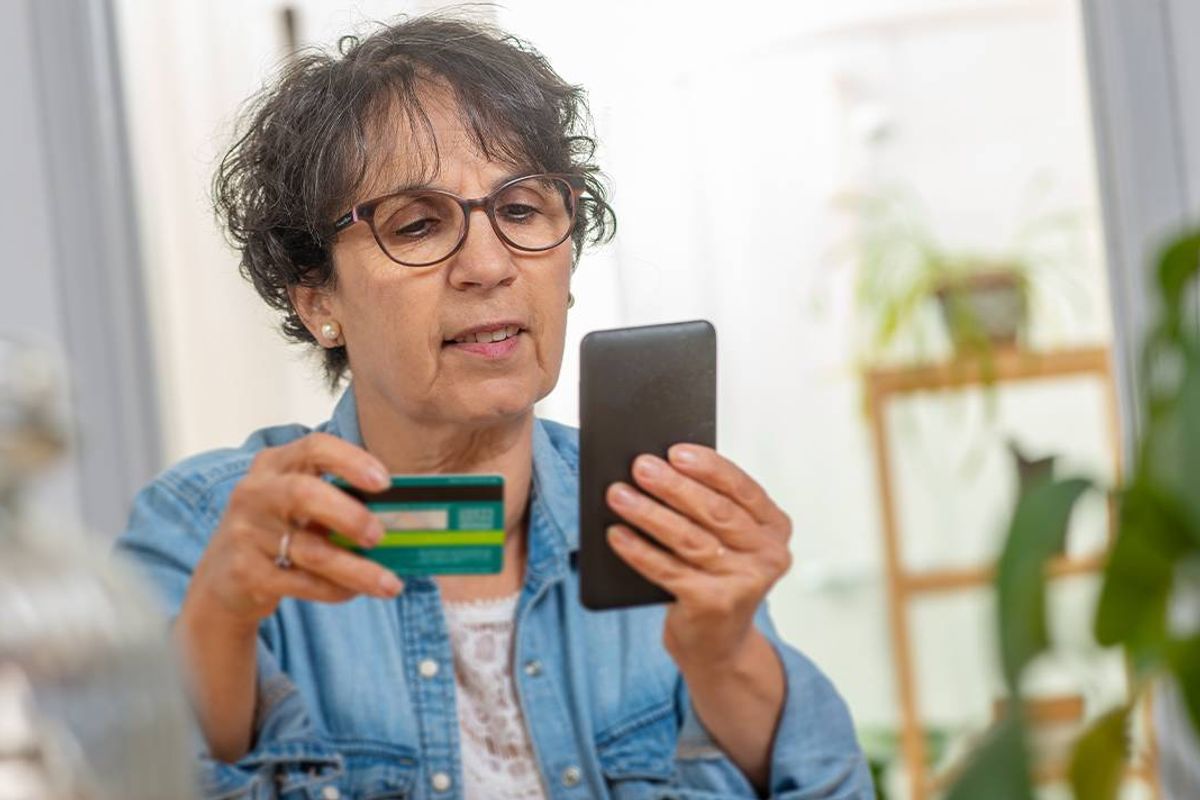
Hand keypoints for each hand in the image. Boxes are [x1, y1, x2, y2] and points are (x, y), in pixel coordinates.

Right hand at [188, 432, 402, 629]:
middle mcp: (255, 492)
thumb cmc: (278, 530)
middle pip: (304, 494)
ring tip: (390, 584)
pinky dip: (335, 589)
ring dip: (357, 570)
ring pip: (311, 551)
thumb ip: (338, 499)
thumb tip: (402, 516)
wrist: (223, 579)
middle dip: (350, 515)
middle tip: (380, 535)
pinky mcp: (245, 573)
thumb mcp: (298, 504)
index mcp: (275, 464)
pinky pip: (301, 583)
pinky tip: (355, 592)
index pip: (314, 447)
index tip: (385, 482)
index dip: (352, 461)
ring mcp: (246, 533)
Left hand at [605, 444, 792, 667]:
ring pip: (689, 538)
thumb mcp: (723, 541)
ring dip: (649, 513)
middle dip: (673, 486)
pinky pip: (668, 570)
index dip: (709, 467)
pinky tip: (616, 534)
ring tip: (618, 494)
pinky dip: (638, 550)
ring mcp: (745, 582)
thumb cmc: (714, 577)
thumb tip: (657, 469)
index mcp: (774, 527)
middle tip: (640, 466)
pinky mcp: (716, 605)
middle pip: (715, 512)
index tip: (675, 451)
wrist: (717, 645)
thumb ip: (706, 508)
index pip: (742, 488)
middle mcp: (769, 554)